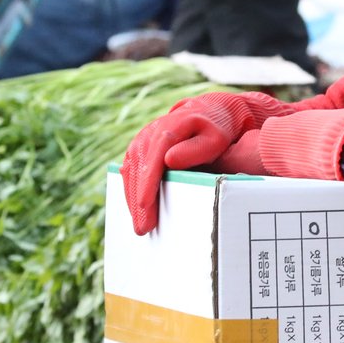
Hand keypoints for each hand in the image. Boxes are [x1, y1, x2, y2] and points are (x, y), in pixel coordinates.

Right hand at [121, 93, 282, 234]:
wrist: (206, 114)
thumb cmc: (213, 130)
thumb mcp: (214, 138)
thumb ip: (195, 150)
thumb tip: (170, 161)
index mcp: (169, 128)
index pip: (154, 158)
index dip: (148, 183)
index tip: (145, 205)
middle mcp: (150, 132)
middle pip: (138, 168)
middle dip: (138, 200)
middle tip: (142, 228)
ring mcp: (142, 140)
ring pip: (130, 171)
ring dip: (132, 199)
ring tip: (139, 225)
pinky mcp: (139, 148)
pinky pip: (130, 171)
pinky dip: (131, 191)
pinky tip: (136, 210)